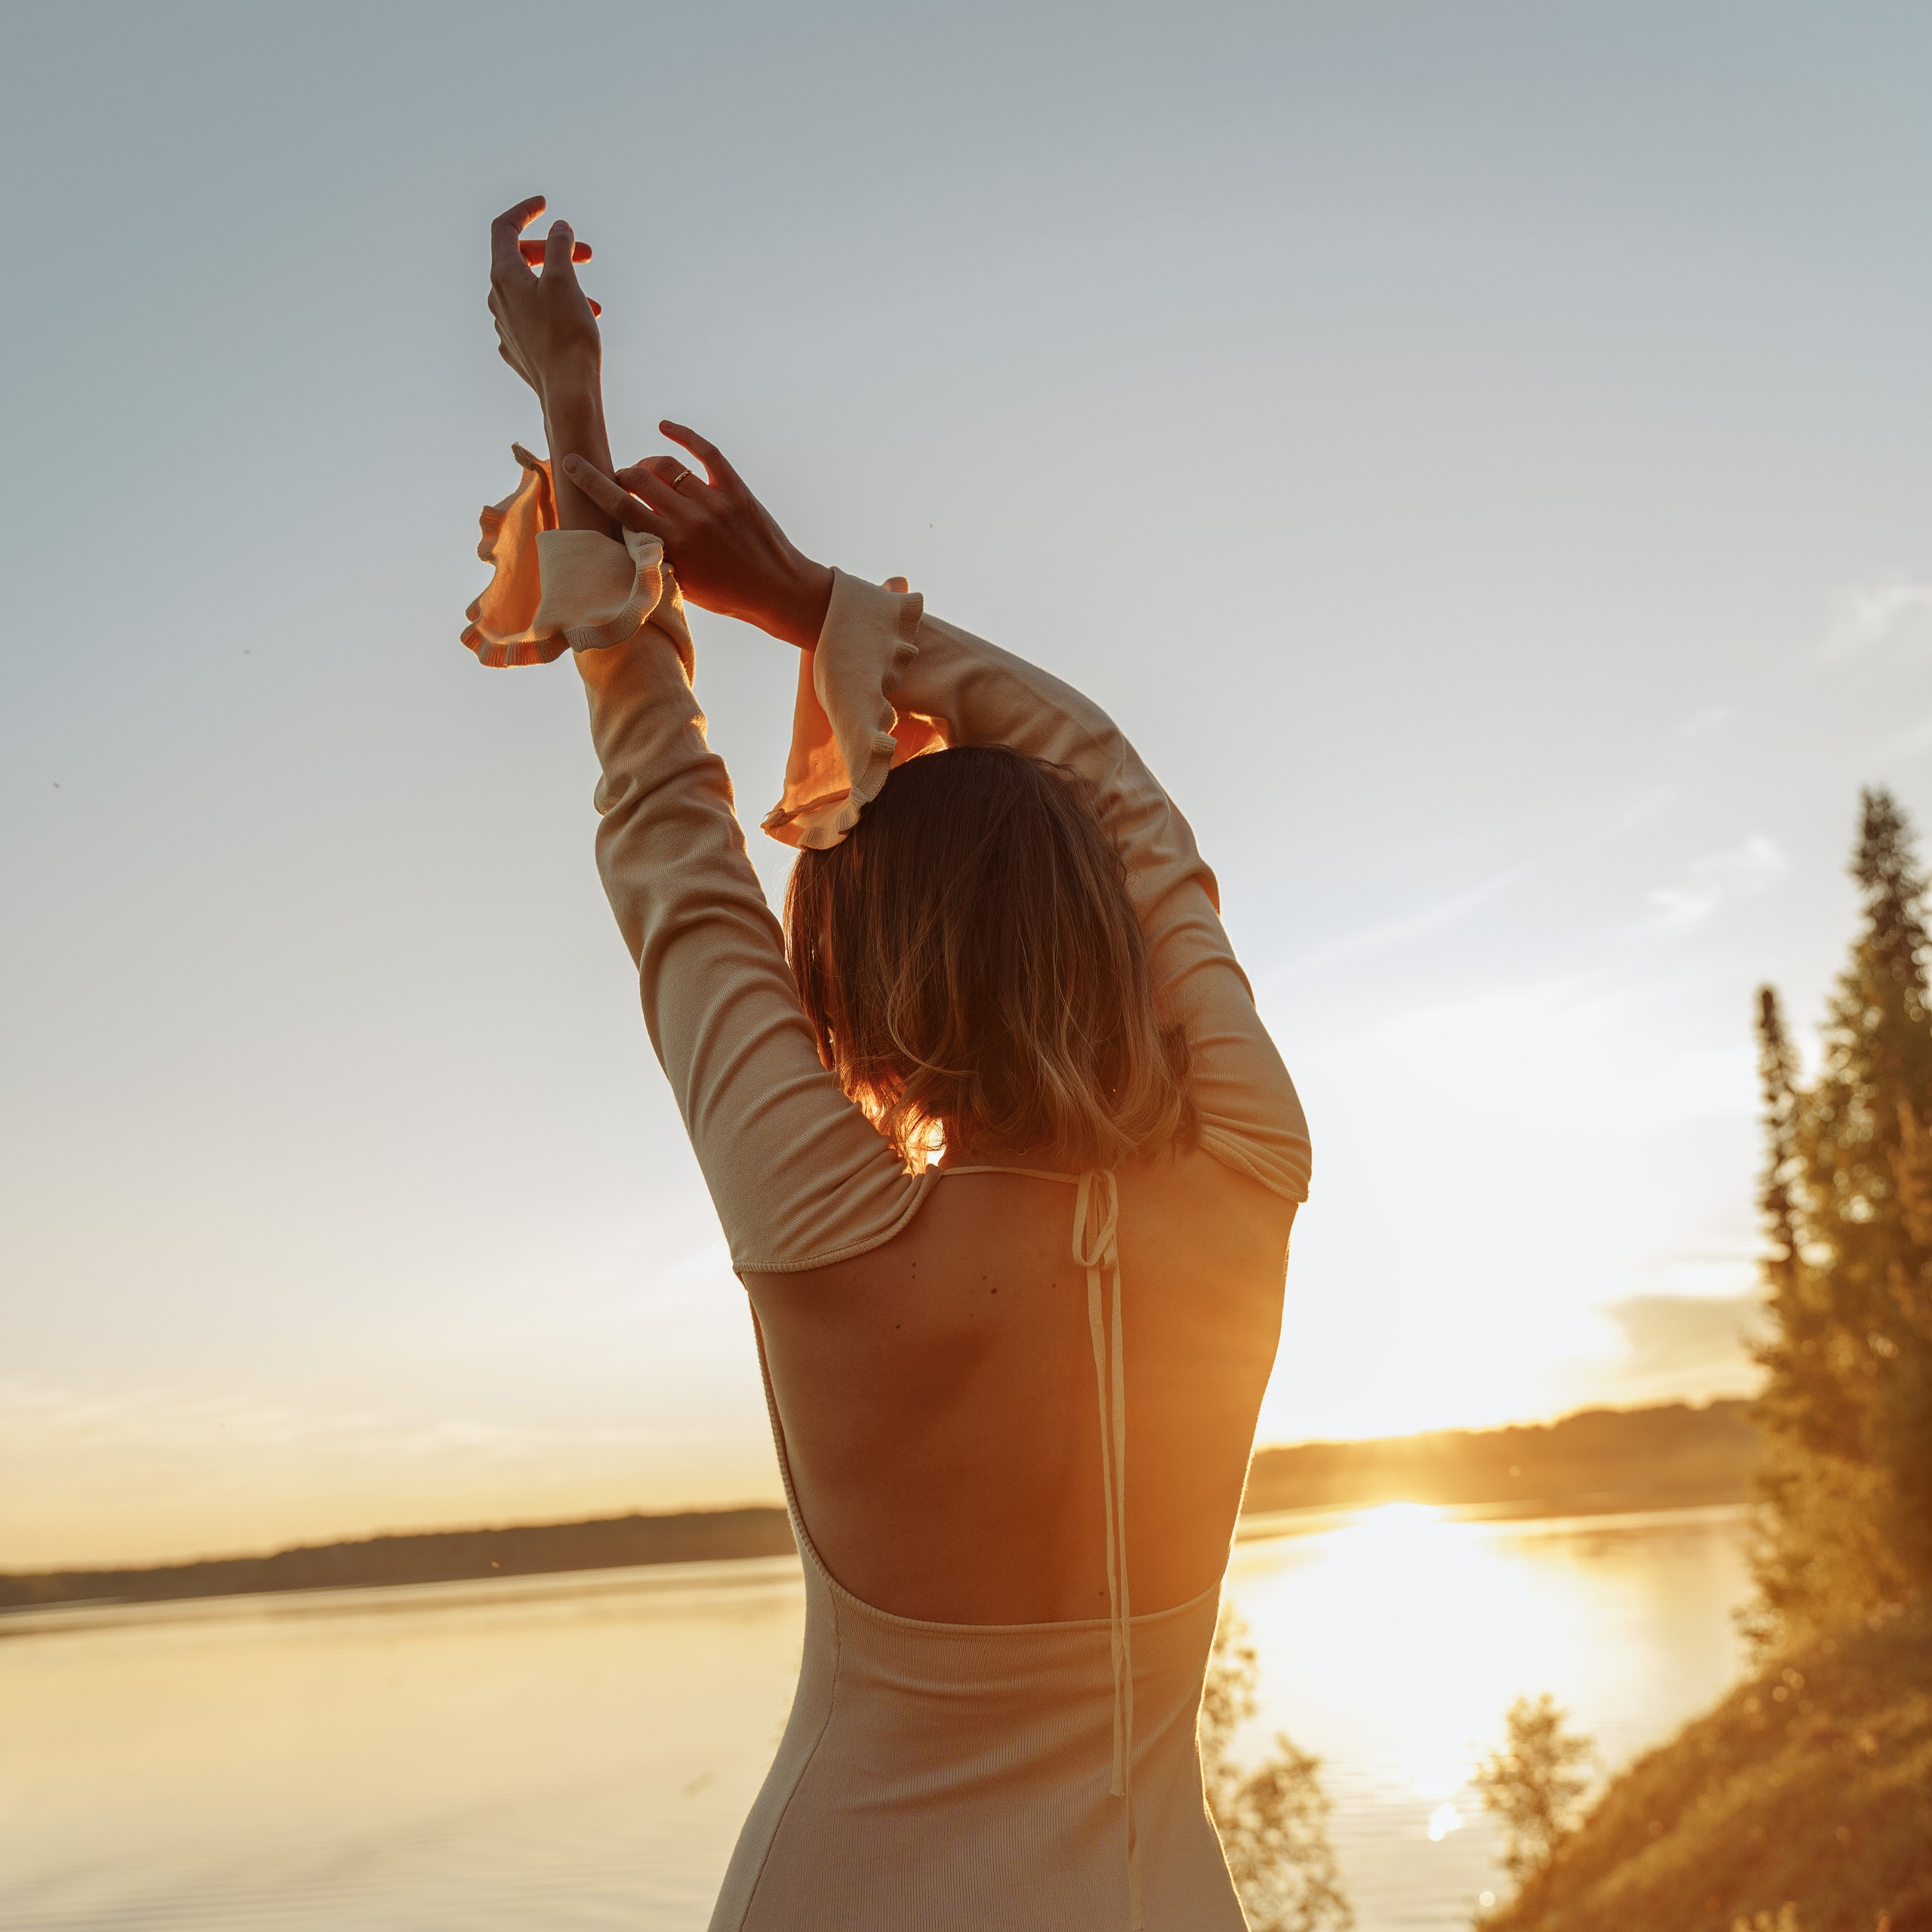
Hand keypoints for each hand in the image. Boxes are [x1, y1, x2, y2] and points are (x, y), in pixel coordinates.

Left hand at [488, 195, 601, 399]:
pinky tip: (578, 322)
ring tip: (592, 300)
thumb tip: (559, 228)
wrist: (567, 391)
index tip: (545, 205)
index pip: (504, 229)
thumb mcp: (564, 279)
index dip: (524, 211)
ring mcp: (506, 327)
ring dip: (560, 285)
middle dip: (553, 251)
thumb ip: (559, 247)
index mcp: (503, 277)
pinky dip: (556, 310)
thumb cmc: (566, 334)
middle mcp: (497, 300)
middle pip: (519, 260)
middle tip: (586, 254)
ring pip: (531, 292)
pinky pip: (535, 319)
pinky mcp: (518, 350)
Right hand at [564, 425, 834, 649]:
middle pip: (639, 477)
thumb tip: (624, 531)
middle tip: (622, 482)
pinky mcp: (735, 488)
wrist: (778, 592)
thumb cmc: (727, 595)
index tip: (572, 464)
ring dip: (648, 464)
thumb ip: (652, 555)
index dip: (591, 481)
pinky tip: (665, 426)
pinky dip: (682, 435)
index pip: (619, 505)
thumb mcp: (682, 583)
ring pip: (666, 464)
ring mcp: (714, 501)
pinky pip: (704, 451)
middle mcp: (690, 518)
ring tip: (645, 472)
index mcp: (671, 545)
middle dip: (622, 475)